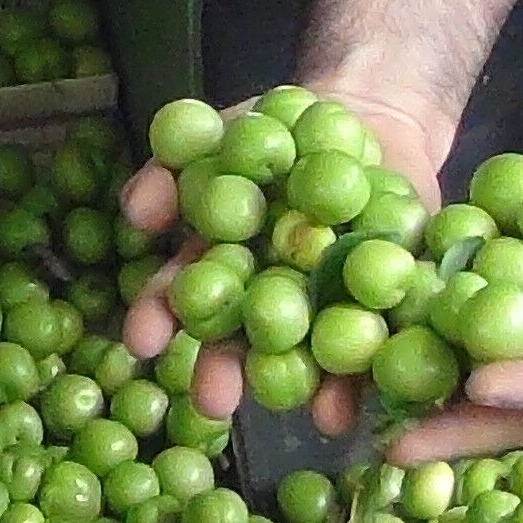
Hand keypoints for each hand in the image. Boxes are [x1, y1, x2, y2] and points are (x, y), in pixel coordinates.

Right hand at [117, 80, 454, 436]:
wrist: (367, 111)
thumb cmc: (280, 126)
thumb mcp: (218, 134)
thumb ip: (173, 168)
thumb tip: (137, 212)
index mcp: (223, 264)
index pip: (185, 294)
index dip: (162, 317)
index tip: (141, 341)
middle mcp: (269, 297)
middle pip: (241, 340)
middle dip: (224, 371)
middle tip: (210, 401)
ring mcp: (326, 306)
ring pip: (308, 353)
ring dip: (302, 387)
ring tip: (299, 410)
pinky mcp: (385, 306)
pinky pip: (375, 345)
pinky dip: (366, 379)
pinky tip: (356, 405)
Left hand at [378, 122, 522, 463]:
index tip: (480, 386)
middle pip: (506, 401)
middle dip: (451, 421)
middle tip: (390, 435)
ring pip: (471, 360)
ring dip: (418, 379)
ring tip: (359, 396)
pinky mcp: (508, 282)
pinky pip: (459, 299)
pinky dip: (416, 312)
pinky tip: (367, 317)